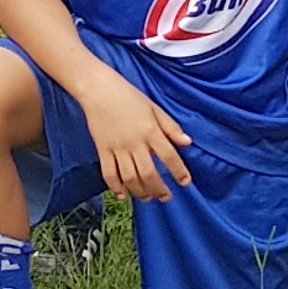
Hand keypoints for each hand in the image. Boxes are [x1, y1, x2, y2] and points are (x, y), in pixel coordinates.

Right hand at [77, 72, 197, 201]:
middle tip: (166, 198)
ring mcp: (117, 147)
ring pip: (130, 177)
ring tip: (148, 198)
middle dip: (159, 189)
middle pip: (149, 173)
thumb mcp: (155, 108)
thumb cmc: (129, 97)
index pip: (169, 156)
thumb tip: (188, 142)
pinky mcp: (102, 150)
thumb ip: (171, 127)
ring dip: (140, 192)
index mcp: (150, 130)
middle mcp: (135, 142)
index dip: (179, 172)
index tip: (185, 183)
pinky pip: (109, 173)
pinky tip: (123, 195)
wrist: (99, 90)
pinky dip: (115, 187)